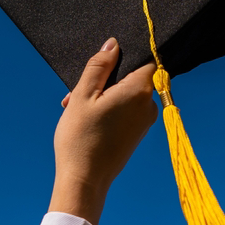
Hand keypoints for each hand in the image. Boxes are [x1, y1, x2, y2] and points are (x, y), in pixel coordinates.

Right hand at [49, 37, 158, 224]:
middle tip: (76, 93)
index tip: (104, 65)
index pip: (145, 59)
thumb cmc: (81, 138)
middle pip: (131, 77)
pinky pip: (125, 111)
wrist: (84, 180)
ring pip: (125, 95)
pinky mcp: (137, 134)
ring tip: (75, 108)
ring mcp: (145, 122)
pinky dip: (107, 110)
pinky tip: (86, 119)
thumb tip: (113, 44)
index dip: (125, 56)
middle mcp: (148, 105)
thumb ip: (99, 66)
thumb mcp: (83, 94)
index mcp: (139, 91)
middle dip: (104, 80)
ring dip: (102, 96)